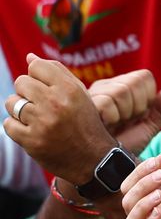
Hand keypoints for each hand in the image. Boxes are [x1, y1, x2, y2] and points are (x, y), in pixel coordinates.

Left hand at [4, 54, 116, 183]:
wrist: (94, 161)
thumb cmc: (86, 124)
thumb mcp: (80, 95)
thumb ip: (57, 73)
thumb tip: (30, 57)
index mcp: (69, 89)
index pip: (36, 67)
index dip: (38, 77)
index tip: (46, 89)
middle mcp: (56, 103)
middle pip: (21, 82)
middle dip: (27, 93)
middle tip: (41, 106)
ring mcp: (42, 123)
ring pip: (11, 103)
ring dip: (19, 110)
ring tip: (36, 119)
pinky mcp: (31, 141)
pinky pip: (8, 124)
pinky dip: (16, 128)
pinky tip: (32, 132)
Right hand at [89, 70, 160, 155]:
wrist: (106, 165)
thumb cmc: (125, 146)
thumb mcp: (148, 129)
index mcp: (123, 87)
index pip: (144, 77)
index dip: (148, 97)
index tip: (139, 115)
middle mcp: (106, 86)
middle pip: (134, 82)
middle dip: (138, 107)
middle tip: (126, 121)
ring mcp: (92, 93)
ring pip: (121, 91)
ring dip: (125, 113)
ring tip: (115, 125)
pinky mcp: (81, 104)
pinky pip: (107, 102)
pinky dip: (112, 118)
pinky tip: (104, 126)